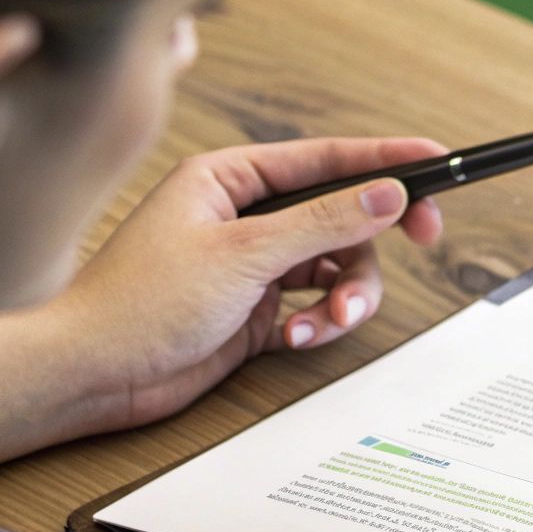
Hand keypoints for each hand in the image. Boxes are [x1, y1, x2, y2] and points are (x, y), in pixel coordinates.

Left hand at [56, 136, 445, 427]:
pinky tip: (292, 339)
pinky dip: (318, 323)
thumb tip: (386, 195)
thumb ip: (322, 223)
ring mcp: (254, 262)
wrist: (96, 372)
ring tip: (329, 323)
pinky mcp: (258, 308)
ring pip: (337, 267)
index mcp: (230, 178)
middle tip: (425, 241)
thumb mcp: (243, 255)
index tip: (436, 162)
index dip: (385, 160)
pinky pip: (317, 305)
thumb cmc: (140, 303)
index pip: (325, 159)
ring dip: (347, 297)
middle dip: (375, 241)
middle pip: (342, 215)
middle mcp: (246, 215)